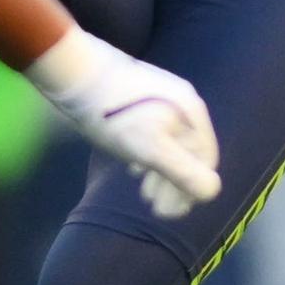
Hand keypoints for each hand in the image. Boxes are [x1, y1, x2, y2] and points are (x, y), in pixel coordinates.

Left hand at [25, 28, 222, 219]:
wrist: (73, 71)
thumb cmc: (114, 116)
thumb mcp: (151, 149)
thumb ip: (183, 172)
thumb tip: (211, 192)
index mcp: (192, 114)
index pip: (204, 162)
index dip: (189, 191)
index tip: (170, 213)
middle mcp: (182, 102)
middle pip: (187, 152)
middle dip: (173, 184)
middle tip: (154, 208)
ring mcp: (161, 95)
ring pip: (169, 142)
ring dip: (159, 171)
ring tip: (143, 191)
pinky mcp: (138, 94)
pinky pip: (153, 131)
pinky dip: (147, 153)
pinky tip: (132, 165)